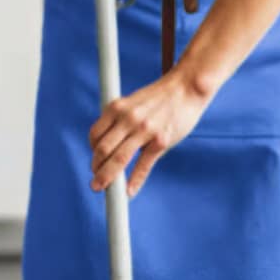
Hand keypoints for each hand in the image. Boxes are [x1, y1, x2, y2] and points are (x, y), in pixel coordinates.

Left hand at [88, 70, 214, 196]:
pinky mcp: (161, 141)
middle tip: (96, 182)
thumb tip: (112, 143)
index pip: (95, 134)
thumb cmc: (161, 98)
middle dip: (97, 169)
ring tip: (102, 188)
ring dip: (107, 177)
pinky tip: (129, 191)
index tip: (96, 162)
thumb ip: (121, 120)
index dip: (93, 151)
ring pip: (118, 159)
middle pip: (103, 150)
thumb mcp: (133, 102)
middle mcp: (128, 118)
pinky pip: (143, 165)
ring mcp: (144, 130)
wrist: (186, 88)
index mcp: (117, 108)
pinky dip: (134, 181)